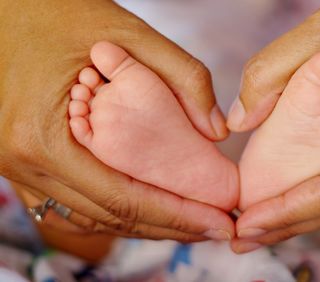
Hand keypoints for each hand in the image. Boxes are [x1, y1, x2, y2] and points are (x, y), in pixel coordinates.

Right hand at [0, 0, 233, 240]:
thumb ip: (182, 76)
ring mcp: (17, 168)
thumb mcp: (127, 32)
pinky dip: (115, 208)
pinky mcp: (23, 162)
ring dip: (144, 222)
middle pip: (109, 216)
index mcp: (43, 137)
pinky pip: (73, 201)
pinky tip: (149, 205)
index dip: (177, 217)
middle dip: (170, 226)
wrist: (4, 8)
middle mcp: (23, 164)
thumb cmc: (58, 13)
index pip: (122, 198)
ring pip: (91, 214)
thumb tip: (216, 131)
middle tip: (219, 228)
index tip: (221, 225)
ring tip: (192, 221)